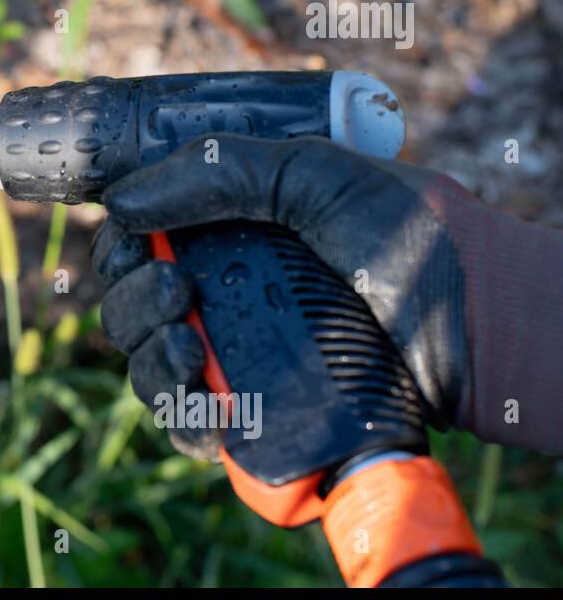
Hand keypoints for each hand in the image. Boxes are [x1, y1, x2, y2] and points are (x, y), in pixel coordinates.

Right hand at [93, 134, 472, 457]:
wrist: (479, 321)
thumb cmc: (409, 236)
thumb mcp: (315, 175)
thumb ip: (218, 172)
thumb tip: (120, 203)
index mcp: (229, 238)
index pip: (140, 245)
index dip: (120, 247)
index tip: (133, 243)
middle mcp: (225, 297)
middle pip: (131, 308)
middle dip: (132, 302)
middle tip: (174, 291)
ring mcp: (239, 358)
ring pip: (150, 369)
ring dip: (148, 360)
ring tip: (189, 348)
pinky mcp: (260, 415)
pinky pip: (191, 427)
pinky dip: (182, 423)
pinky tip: (203, 411)